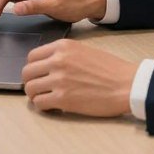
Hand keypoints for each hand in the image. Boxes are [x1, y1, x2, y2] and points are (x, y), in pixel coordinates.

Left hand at [22, 39, 136, 116]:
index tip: (37, 74)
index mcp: (63, 46)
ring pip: (30, 89)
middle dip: (30, 82)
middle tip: (38, 88)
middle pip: (27, 72)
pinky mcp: (63, 99)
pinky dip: (43, 107)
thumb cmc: (110, 69)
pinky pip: (40, 103)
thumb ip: (63, 54)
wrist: (126, 84)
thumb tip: (47, 65)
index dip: (33, 67)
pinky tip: (51, 106)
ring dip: (35, 95)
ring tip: (44, 98)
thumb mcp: (83, 50)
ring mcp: (59, 80)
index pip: (32, 56)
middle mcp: (57, 61)